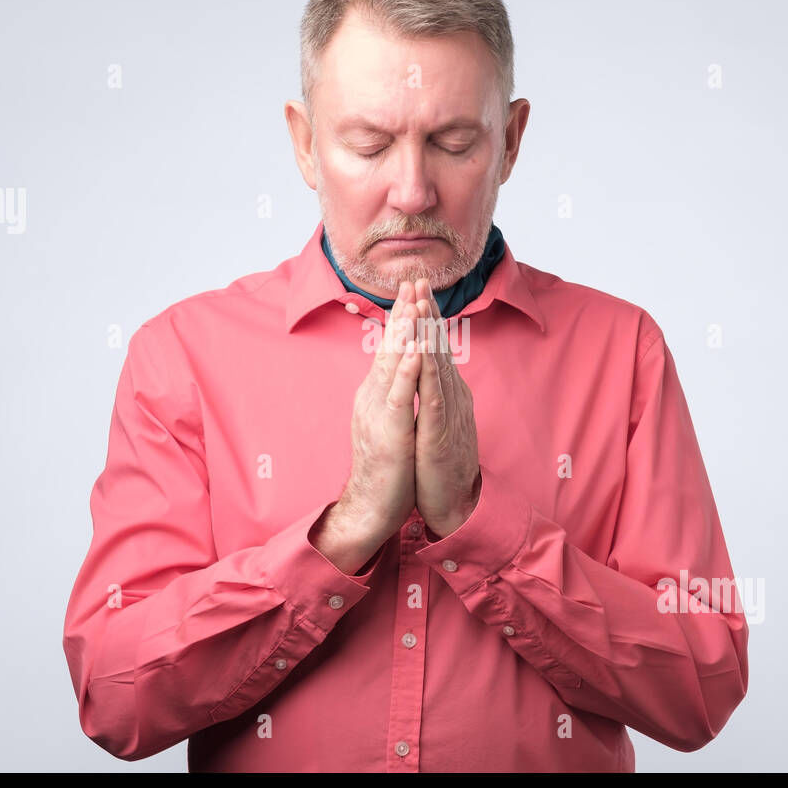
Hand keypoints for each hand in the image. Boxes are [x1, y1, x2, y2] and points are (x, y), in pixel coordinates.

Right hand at [310, 281, 422, 573]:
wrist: (371, 506)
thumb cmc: (386, 469)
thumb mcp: (392, 423)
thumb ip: (395, 396)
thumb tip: (401, 374)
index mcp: (377, 394)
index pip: (392, 349)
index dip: (403, 319)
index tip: (413, 291)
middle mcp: (373, 396)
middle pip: (391, 347)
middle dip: (404, 313)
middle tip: (413, 280)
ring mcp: (378, 411)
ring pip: (393, 363)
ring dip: (405, 331)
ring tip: (415, 302)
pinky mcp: (388, 430)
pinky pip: (399, 394)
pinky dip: (408, 369)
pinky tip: (416, 348)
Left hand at [412, 278, 481, 539]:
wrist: (451, 503)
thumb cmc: (440, 464)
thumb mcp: (433, 420)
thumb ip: (432, 393)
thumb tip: (427, 370)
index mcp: (443, 392)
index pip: (432, 348)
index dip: (425, 318)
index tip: (415, 289)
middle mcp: (449, 395)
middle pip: (437, 347)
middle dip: (428, 313)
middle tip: (419, 280)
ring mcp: (447, 412)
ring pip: (438, 365)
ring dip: (430, 334)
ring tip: (422, 304)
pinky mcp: (441, 431)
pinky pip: (434, 396)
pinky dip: (428, 372)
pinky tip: (421, 352)